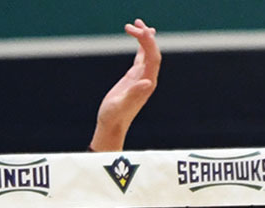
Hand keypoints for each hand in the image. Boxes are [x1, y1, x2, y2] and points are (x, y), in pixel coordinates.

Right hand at [91, 20, 159, 151]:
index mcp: (147, 84)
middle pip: (151, 53)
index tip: (141, 30)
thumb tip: (148, 82)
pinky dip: (141, 46)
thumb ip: (134, 94)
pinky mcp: (134, 77)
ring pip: (147, 53)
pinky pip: (141, 58)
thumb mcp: (121, 105)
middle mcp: (147, 79)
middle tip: (132, 24)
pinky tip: (139, 36)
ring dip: (143, 38)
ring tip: (136, 24)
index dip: (149, 43)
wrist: (111, 126)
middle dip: (145, 37)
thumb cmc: (114, 118)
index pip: (153, 58)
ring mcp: (141, 77)